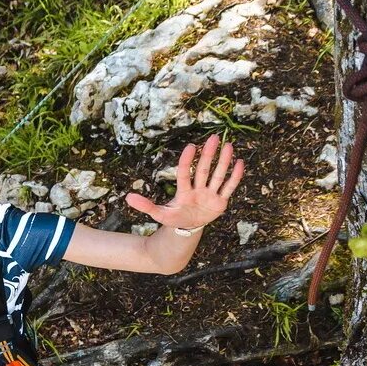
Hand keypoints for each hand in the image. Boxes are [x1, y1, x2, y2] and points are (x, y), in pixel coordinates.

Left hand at [126, 134, 245, 231]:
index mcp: (183, 191)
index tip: (190, 147)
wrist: (187, 227)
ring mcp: (210, 194)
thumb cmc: (174, 217)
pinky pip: (229, 187)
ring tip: (228, 146)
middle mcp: (198, 189)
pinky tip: (239, 162)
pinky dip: (235, 177)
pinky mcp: (220, 201)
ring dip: (223, 162)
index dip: (187, 161)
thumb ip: (145, 206)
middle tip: (213, 138)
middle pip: (203, 170)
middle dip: (208, 155)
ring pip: (218, 176)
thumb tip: (127, 197)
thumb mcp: (159, 214)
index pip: (184, 173)